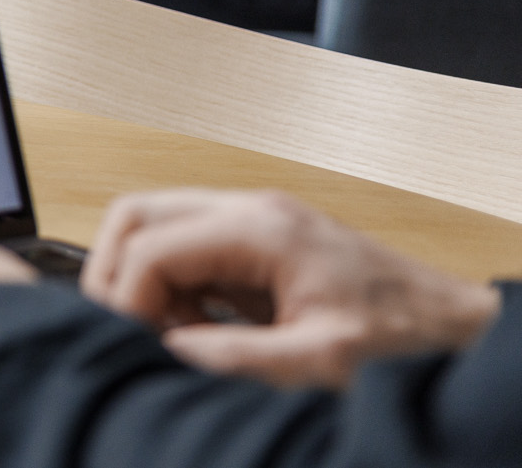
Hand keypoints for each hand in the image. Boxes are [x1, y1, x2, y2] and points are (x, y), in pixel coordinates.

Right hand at [85, 189, 503, 388]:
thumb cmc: (404, 338)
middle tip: (130, 328)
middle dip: (118, 275)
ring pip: (156, 225)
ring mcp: (255, 220)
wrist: (453, 327)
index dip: (127, 299)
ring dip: (145, 279)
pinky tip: (198, 324)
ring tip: (170, 331)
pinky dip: (174, 283)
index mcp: (261, 229)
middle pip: (137, 216)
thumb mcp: (320, 360)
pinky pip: (188, 246)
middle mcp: (252, 210)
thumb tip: (167, 352)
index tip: (138, 344)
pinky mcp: (261, 240)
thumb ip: (235, 355)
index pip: (149, 245)